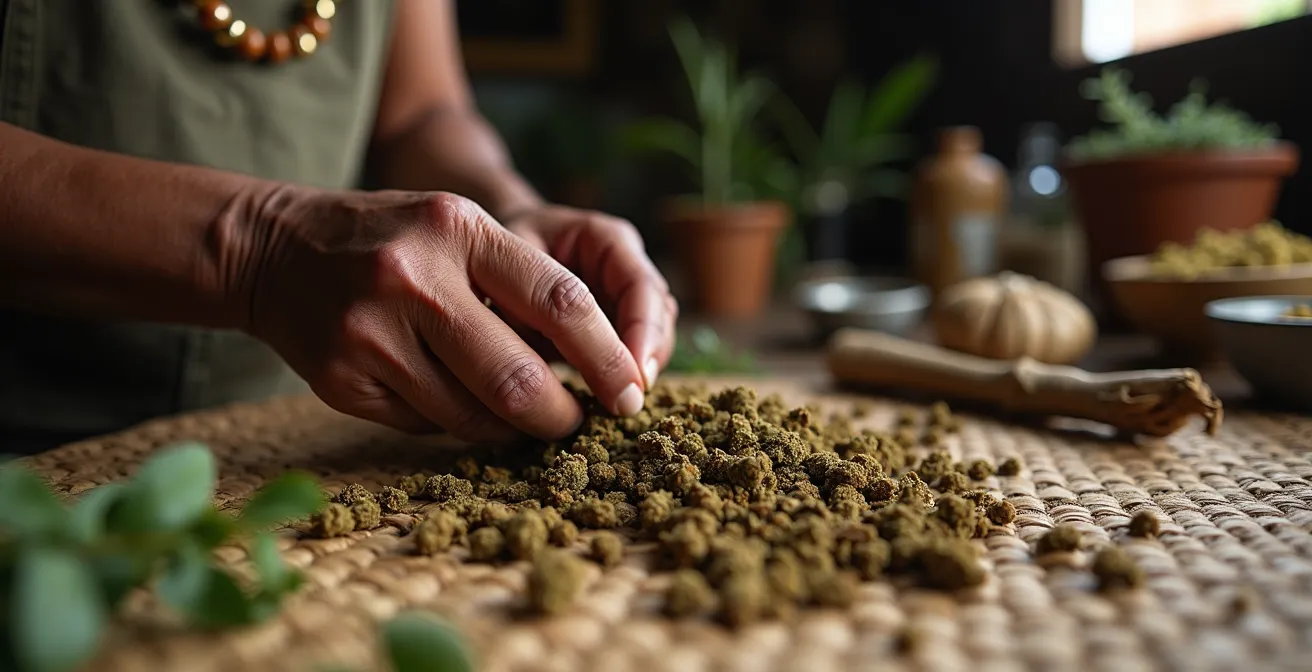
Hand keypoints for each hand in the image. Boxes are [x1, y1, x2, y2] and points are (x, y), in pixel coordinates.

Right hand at [245, 189, 648, 441]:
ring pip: (473, 415)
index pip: (560, 301)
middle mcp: (414, 280)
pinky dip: (456, 421)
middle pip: (518, 378)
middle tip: (579, 422)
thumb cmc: (392, 239)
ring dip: (512, 427)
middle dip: (563, 415)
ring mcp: (372, 335)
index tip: (631, 391)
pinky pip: (428, 424)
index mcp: (458, 230)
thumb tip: (594, 363)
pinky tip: (453, 399)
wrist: (272, 249)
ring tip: (525, 416)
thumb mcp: (456, 228)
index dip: (607, 356)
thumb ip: (518, 283)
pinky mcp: (343, 381)